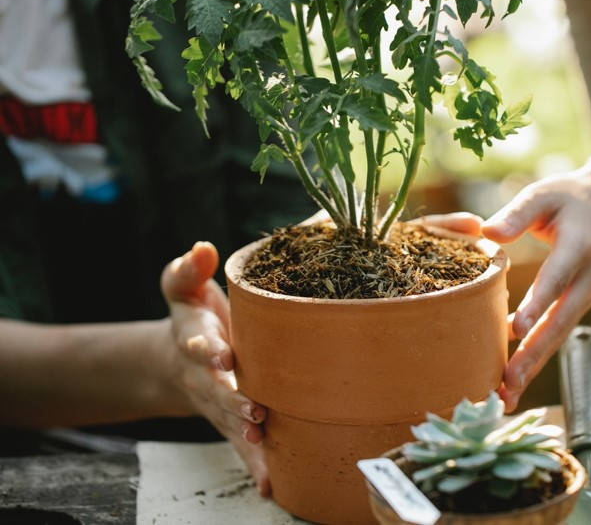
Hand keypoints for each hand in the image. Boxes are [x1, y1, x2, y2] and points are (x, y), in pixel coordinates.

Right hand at [159, 242, 269, 495]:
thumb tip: (202, 247)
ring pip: (231, 423)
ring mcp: (219, 403)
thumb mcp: (182, 288)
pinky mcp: (234, 421)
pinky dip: (256, 465)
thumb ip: (189, 269)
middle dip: (233, 400)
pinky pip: (245, 446)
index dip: (207, 347)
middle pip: (217, 391)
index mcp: (196, 340)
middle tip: (252, 410)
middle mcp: (206, 377)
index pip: (199, 343)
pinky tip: (270, 486)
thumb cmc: (193, 315)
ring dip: (247, 437)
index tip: (219, 352)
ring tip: (262, 445)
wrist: (179, 359)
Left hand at [482, 164, 590, 410]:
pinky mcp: (579, 306)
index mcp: (578, 247)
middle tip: (508, 381)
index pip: (556, 279)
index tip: (515, 329)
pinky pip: (558, 336)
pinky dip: (538, 360)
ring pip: (559, 336)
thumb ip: (517, 212)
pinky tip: (515, 382)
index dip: (536, 305)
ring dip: (535, 366)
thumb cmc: (570, 197)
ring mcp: (586, 296)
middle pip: (559, 321)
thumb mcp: (544, 193)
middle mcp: (587, 279)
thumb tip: (487, 232)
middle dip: (534, 354)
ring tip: (507, 394)